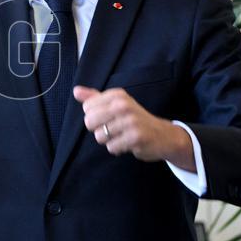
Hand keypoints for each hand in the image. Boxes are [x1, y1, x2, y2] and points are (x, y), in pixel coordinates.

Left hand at [73, 85, 195, 170]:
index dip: (95, 116)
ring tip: (122, 136)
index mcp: (117, 95)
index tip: (109, 117)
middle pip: (89, 121)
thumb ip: (94, 98)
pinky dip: (118, 148)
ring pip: (99, 136)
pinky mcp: (135, 137)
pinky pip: (111, 147)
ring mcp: (130, 121)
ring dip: (109, 140)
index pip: (87, 107)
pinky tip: (128, 143)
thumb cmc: (134, 119)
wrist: (164, 135)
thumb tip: (76, 91)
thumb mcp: (116, 104)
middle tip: (114, 128)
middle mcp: (123, 105)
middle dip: (98, 129)